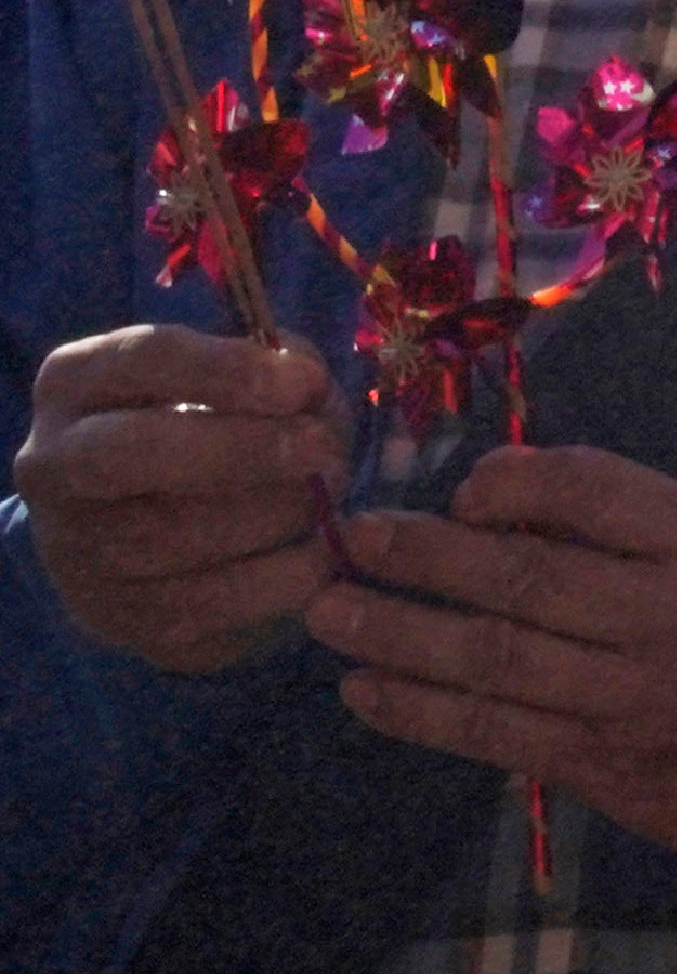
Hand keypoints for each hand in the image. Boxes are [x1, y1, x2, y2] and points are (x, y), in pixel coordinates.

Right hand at [17, 326, 339, 673]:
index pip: (141, 358)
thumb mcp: (243, 380)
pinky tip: (320, 557)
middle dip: (238, 450)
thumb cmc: (217, 426)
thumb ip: (280, 372)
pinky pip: (198, 604)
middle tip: (321, 450)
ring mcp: (71, 548)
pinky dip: (275, 581)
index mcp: (77, 383)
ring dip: (269, 517)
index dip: (227, 370)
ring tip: (326, 499)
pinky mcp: (114, 615)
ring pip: (165, 536)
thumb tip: (309, 392)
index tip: (305, 383)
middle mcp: (54, 464)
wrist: (160, 528)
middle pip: (129, 452)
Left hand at [305, 447, 676, 877]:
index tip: (459, 490)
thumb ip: (643, 526)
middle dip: (422, 555)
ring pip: (492, 660)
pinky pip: (495, 734)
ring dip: (397, 635)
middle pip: (522, 576)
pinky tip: (366, 690)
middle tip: (350, 537)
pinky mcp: (608, 770)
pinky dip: (420, 711)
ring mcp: (635, 701)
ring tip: (327, 612)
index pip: (590, 490)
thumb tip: (503, 504)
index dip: (508, 483)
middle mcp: (672, 618)